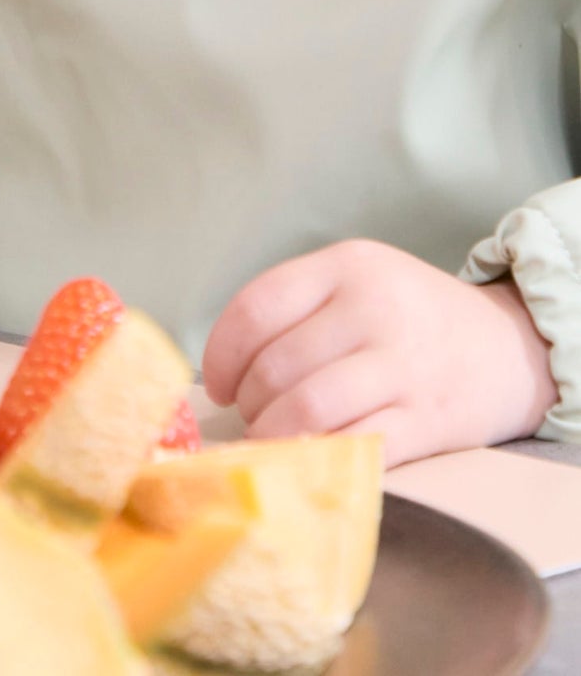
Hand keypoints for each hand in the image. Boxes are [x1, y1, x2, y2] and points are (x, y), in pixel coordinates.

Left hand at [202, 239, 557, 465]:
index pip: (256, 308)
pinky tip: (309, 455)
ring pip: (307, 409)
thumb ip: (296, 306)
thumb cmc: (409, 315)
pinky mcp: (427, 421)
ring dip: (274, 434)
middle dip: (249, 403)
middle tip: (252, 415)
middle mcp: (374, 310)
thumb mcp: (356, 279)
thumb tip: (224, 364)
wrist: (505, 348)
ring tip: (272, 437)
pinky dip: (319, 456)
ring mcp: (404, 366)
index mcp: (347, 266)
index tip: (218, 384)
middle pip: (276, 367)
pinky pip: (353, 445)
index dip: (221, 354)